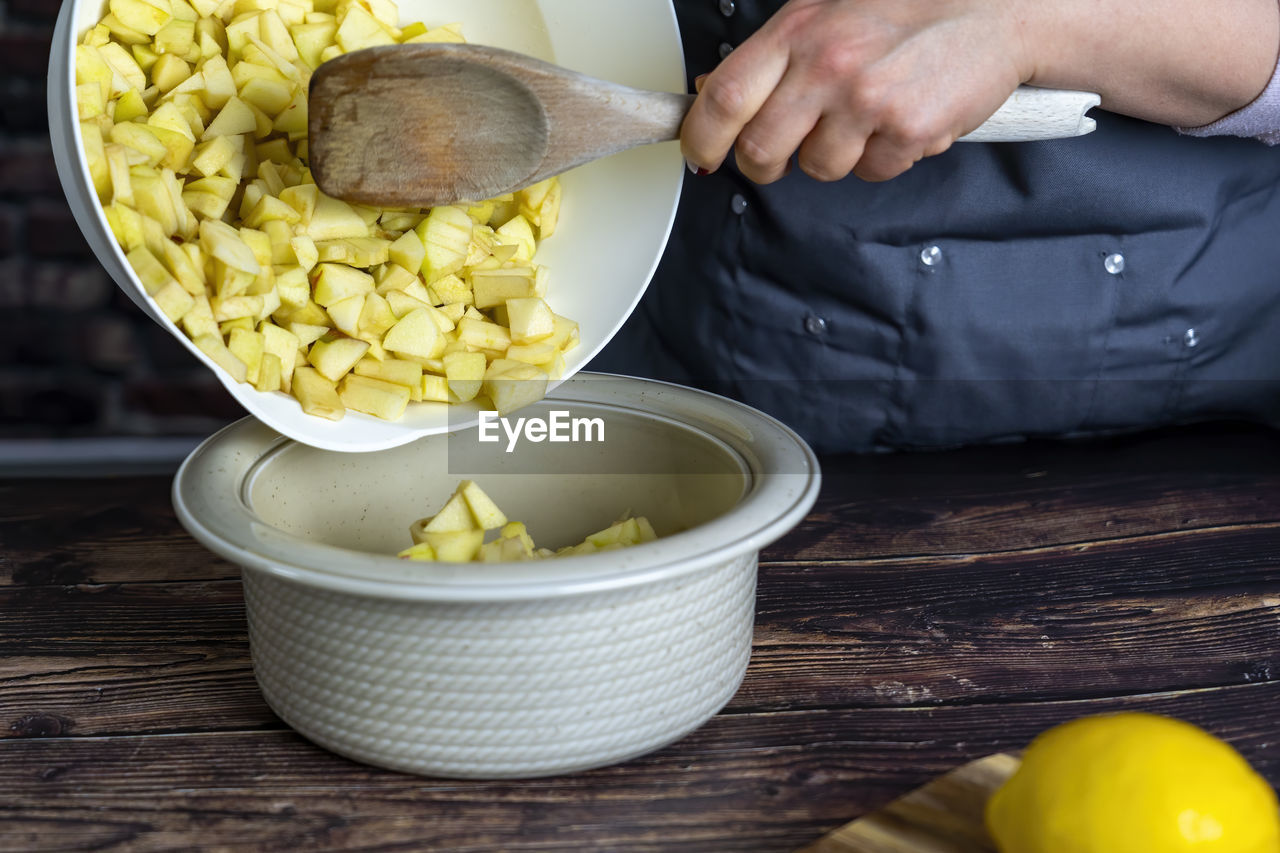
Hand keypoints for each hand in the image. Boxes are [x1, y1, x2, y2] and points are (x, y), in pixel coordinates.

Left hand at [681, 0, 1029, 183]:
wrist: (997, 8)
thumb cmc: (908, 6)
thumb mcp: (826, 10)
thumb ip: (772, 55)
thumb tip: (710, 94)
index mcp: (797, 30)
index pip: (723, 99)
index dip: (700, 138)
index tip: (702, 153)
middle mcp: (827, 64)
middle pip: (760, 150)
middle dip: (764, 162)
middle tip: (782, 152)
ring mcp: (868, 101)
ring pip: (818, 169)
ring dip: (834, 155)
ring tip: (862, 116)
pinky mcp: (908, 131)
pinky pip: (873, 172)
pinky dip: (883, 155)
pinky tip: (898, 119)